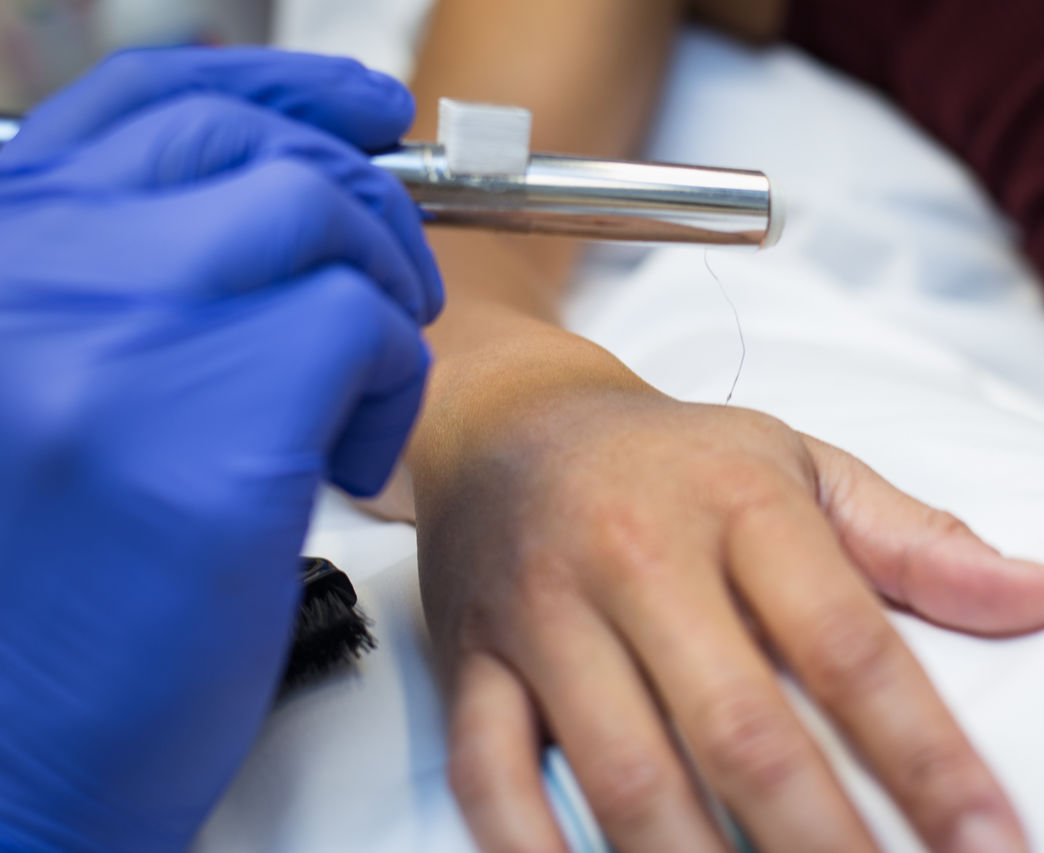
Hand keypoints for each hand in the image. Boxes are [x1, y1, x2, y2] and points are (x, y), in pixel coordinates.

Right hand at [0, 49, 440, 851]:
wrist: (31, 734)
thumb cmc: (68, 567)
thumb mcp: (82, 377)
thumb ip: (158, 270)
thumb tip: (293, 192)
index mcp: (9, 248)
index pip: (160, 104)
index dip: (282, 92)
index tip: (361, 108)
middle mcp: (40, 271)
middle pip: (261, 154)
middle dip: (365, 207)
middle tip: (393, 283)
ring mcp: (115, 343)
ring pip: (325, 228)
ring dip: (379, 309)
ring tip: (349, 403)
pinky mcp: (204, 433)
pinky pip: (360, 332)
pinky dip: (387, 391)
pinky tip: (340, 462)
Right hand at [418, 380, 1043, 852]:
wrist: (508, 420)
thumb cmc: (675, 455)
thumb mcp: (801, 465)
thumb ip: (918, 540)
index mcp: (739, 506)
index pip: (848, 646)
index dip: (929, 759)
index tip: (993, 847)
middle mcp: (638, 558)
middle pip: (740, 729)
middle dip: (823, 844)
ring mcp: (544, 614)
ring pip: (623, 771)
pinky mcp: (474, 660)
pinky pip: (491, 774)